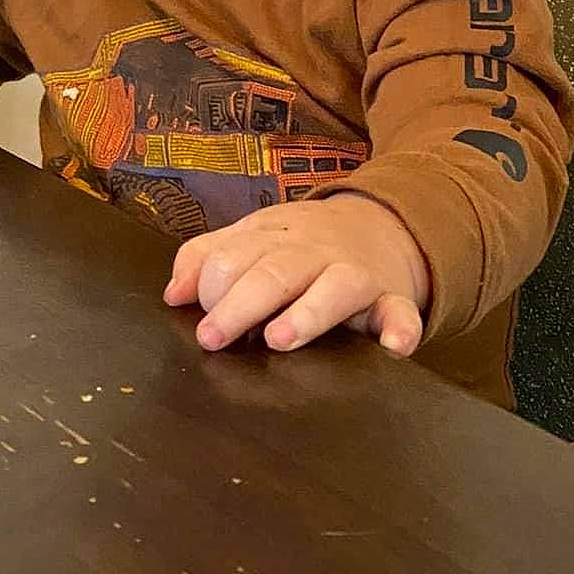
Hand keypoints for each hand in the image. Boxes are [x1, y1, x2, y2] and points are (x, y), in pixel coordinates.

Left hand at [163, 192, 429, 357]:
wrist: (383, 226)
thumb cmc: (302, 244)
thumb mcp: (253, 238)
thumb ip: (208, 258)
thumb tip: (173, 294)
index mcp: (275, 237)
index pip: (235, 255)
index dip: (213, 284)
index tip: (200, 317)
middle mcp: (314, 252)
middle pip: (275, 272)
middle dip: (241, 304)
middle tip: (213, 337)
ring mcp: (356, 274)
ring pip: (334, 288)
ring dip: (308, 313)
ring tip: (279, 338)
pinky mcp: (392, 299)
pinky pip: (400, 311)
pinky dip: (401, 327)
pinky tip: (392, 348)